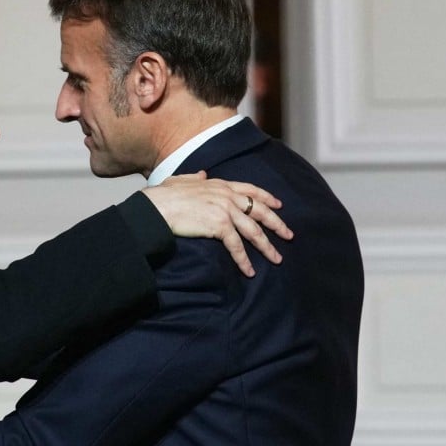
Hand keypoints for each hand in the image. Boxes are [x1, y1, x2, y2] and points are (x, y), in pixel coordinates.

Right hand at [141, 171, 293, 276]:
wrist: (157, 207)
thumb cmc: (163, 196)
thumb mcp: (180, 181)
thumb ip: (194, 178)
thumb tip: (202, 175)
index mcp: (219, 185)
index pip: (251, 190)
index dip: (267, 198)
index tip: (279, 206)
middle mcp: (227, 195)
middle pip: (260, 210)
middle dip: (277, 224)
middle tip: (289, 235)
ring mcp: (225, 210)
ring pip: (254, 230)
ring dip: (267, 246)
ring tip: (276, 258)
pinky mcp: (219, 226)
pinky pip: (236, 246)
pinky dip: (244, 260)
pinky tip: (250, 271)